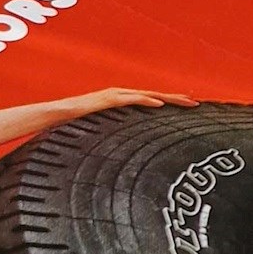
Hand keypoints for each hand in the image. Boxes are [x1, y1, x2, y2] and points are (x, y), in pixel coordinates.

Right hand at [38, 88, 190, 127]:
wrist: (54, 116)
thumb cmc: (77, 126)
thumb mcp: (102, 133)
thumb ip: (115, 140)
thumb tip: (126, 158)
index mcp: (121, 102)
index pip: (150, 101)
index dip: (169, 103)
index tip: (187, 107)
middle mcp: (120, 95)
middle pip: (154, 96)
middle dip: (176, 99)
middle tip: (197, 103)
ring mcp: (113, 96)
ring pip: (147, 95)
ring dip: (168, 98)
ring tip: (187, 101)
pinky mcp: (106, 101)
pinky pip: (130, 100)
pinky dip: (145, 101)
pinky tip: (159, 104)